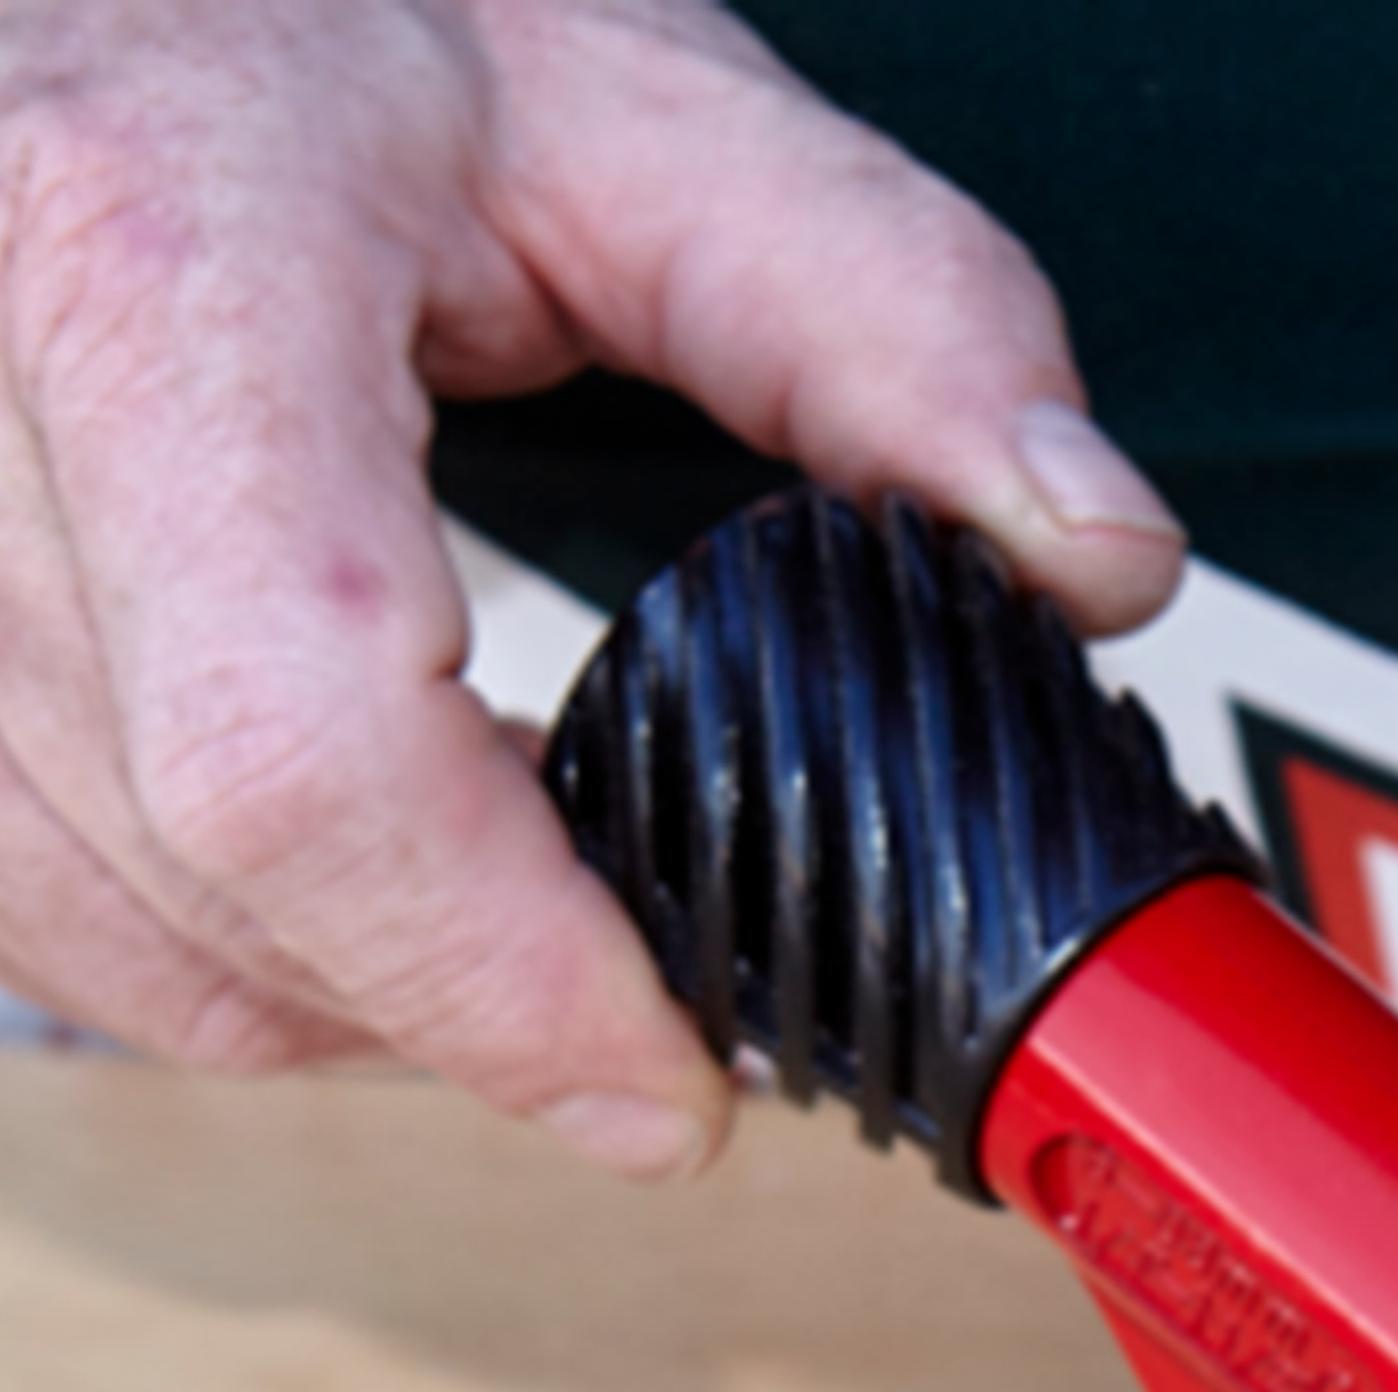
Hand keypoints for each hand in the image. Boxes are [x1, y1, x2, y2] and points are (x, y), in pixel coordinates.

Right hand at [0, 0, 1180, 1171]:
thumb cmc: (334, 15)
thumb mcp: (646, 101)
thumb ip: (898, 320)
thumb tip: (1094, 554)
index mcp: (158, 253)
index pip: (304, 742)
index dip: (504, 972)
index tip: (673, 1083)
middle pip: (213, 871)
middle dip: (470, 999)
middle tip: (656, 1011)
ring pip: (104, 928)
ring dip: (349, 991)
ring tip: (530, 919)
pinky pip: (25, 897)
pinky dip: (218, 941)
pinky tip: (372, 866)